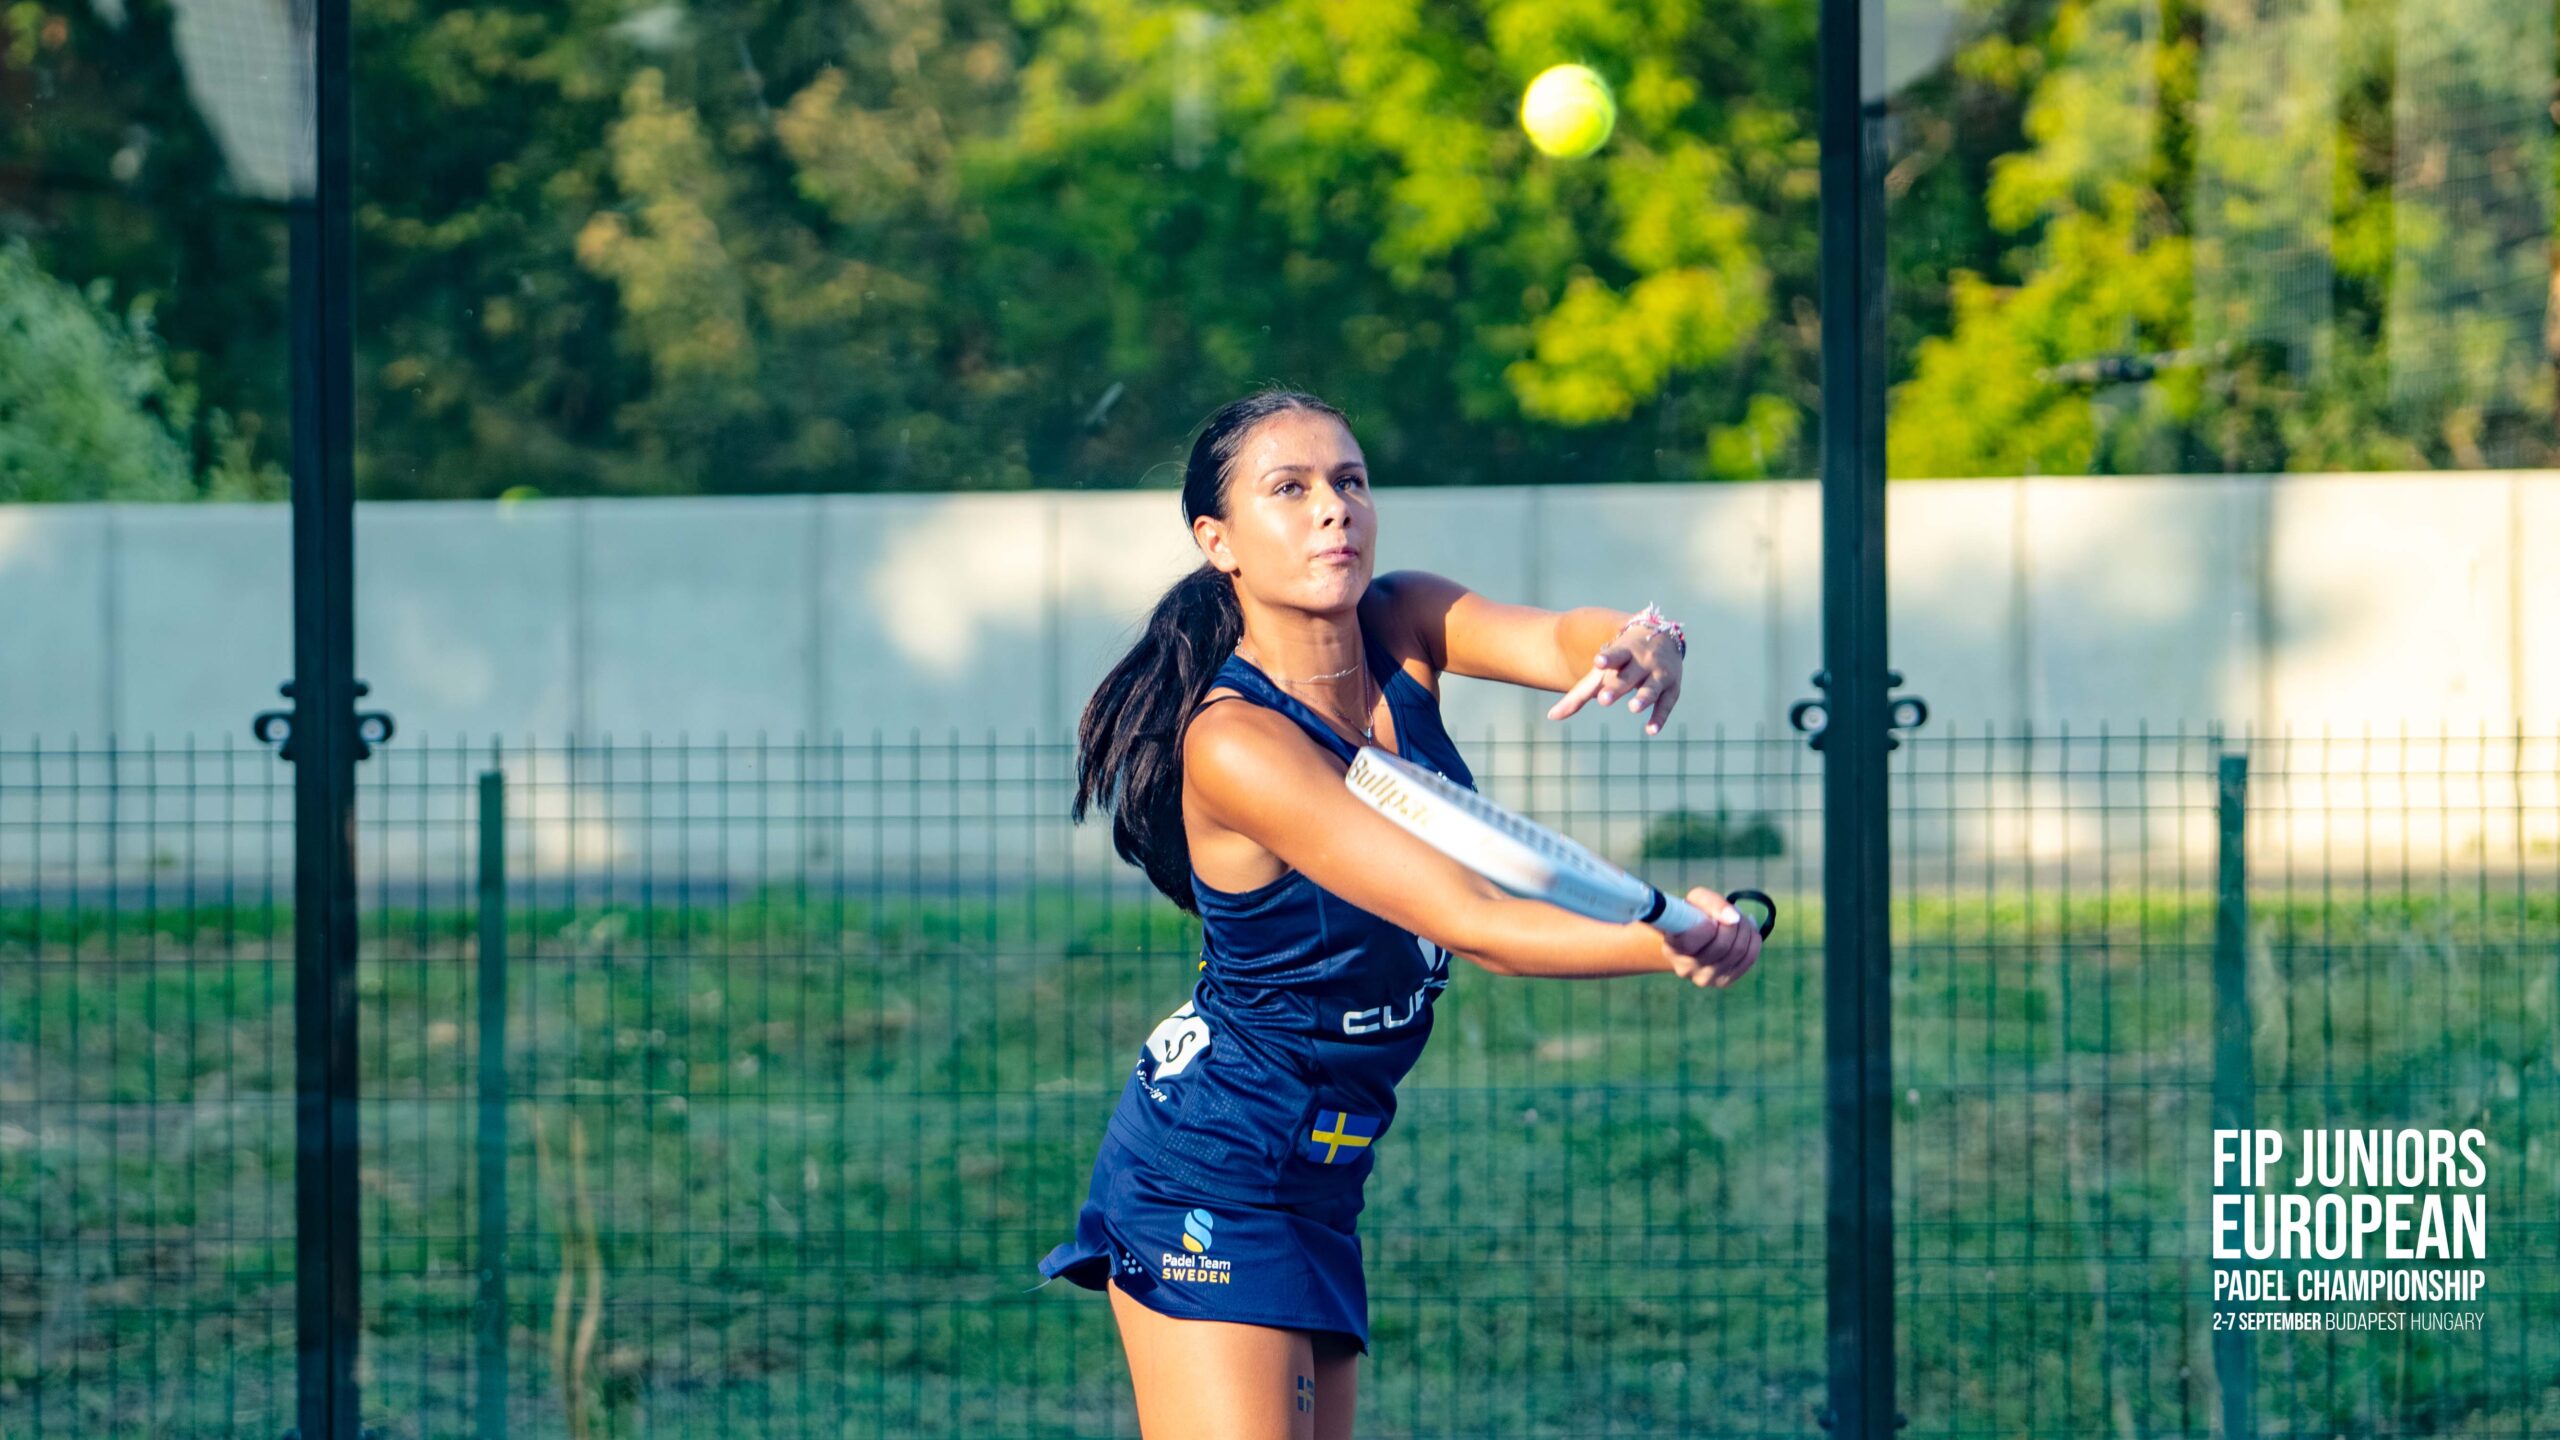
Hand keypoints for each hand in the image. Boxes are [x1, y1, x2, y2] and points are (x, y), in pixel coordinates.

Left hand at [1544, 623, 1684, 734]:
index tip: (1598, 662)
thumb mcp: (1601, 673)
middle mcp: (1642, 662)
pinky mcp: (1673, 689)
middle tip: (1604, 699)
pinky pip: (1666, 704)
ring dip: (1643, 698)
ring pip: (1651, 688)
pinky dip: (1660, 717)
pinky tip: (1650, 730)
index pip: (1614, 655)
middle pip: (1629, 676)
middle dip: (1618, 686)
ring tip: (1632, 708)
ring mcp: (1659, 674)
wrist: (1662, 637)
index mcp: (1623, 654)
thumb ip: (1578, 695)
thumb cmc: (1621, 660)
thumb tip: (1550, 717)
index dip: (1607, 659)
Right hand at [1660, 887, 1761, 988]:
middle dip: (1734, 923)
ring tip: (1739, 919)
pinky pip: (1749, 959)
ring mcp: (1705, 979)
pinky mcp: (1724, 982)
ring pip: (1738, 952)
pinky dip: (1753, 940)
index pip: (1693, 940)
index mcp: (1672, 948)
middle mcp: (1686, 968)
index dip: (1708, 924)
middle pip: (1722, 946)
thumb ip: (1712, 903)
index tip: (1712, 916)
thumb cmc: (1691, 915)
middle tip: (1733, 911)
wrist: (1689, 939)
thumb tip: (1734, 918)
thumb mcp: (1695, 900)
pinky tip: (1748, 929)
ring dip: (1745, 929)